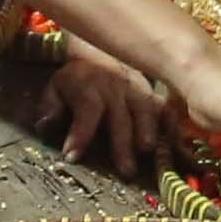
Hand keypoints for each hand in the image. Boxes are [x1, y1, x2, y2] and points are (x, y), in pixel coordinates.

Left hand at [38, 41, 175, 168]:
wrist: (98, 50)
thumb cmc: (75, 81)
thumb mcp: (54, 88)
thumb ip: (50, 107)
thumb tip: (45, 125)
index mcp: (88, 87)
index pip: (86, 110)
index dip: (80, 134)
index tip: (71, 157)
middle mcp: (116, 87)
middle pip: (120, 117)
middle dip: (122, 144)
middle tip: (126, 171)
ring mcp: (138, 89)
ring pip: (146, 110)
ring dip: (149, 131)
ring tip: (150, 154)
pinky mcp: (153, 92)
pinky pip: (165, 107)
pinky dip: (172, 123)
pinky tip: (175, 141)